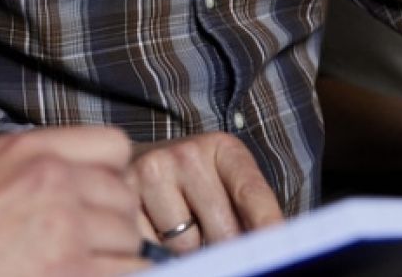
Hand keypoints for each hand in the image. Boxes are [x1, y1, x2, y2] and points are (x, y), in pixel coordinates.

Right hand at [0, 127, 145, 276]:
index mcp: (29, 150)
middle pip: (125, 197)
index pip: (114, 146)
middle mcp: (50, 179)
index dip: (110, 177)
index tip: (94, 201)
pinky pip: (126, 273)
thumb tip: (105, 177)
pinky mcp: (72, 271)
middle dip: (108, 224)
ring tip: (66, 267)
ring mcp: (63, 227)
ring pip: (128, 240)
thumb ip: (44, 163)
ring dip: (109, 259)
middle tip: (74, 247)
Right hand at [128, 132, 283, 254]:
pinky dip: (156, 252)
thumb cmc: (193, 183)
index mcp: (224, 149)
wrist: (136, 160)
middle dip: (224, 248)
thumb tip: (264, 251)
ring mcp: (152, 170)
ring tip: (178, 230)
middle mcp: (188, 153)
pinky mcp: (123, 193)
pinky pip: (150, 246)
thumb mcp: (226, 184)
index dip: (268, 226)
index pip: (252, 194)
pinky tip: (155, 232)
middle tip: (217, 244)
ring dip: (187, 250)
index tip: (277, 249)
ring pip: (184, 245)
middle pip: (222, 230)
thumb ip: (248, 214)